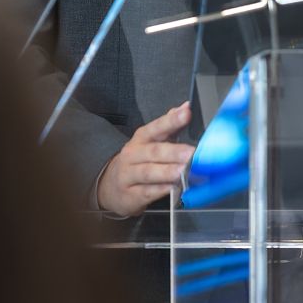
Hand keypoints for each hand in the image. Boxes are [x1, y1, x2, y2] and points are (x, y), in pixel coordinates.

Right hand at [97, 103, 194, 217]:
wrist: (111, 186)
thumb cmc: (138, 162)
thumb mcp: (151, 142)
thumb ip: (169, 125)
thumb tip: (185, 107)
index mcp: (141, 139)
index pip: (156, 127)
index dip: (171, 120)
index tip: (186, 114)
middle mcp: (132, 155)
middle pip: (153, 151)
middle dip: (173, 152)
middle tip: (191, 153)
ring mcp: (129, 175)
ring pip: (148, 172)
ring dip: (167, 172)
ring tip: (182, 171)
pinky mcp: (130, 195)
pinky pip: (146, 192)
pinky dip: (160, 190)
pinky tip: (172, 188)